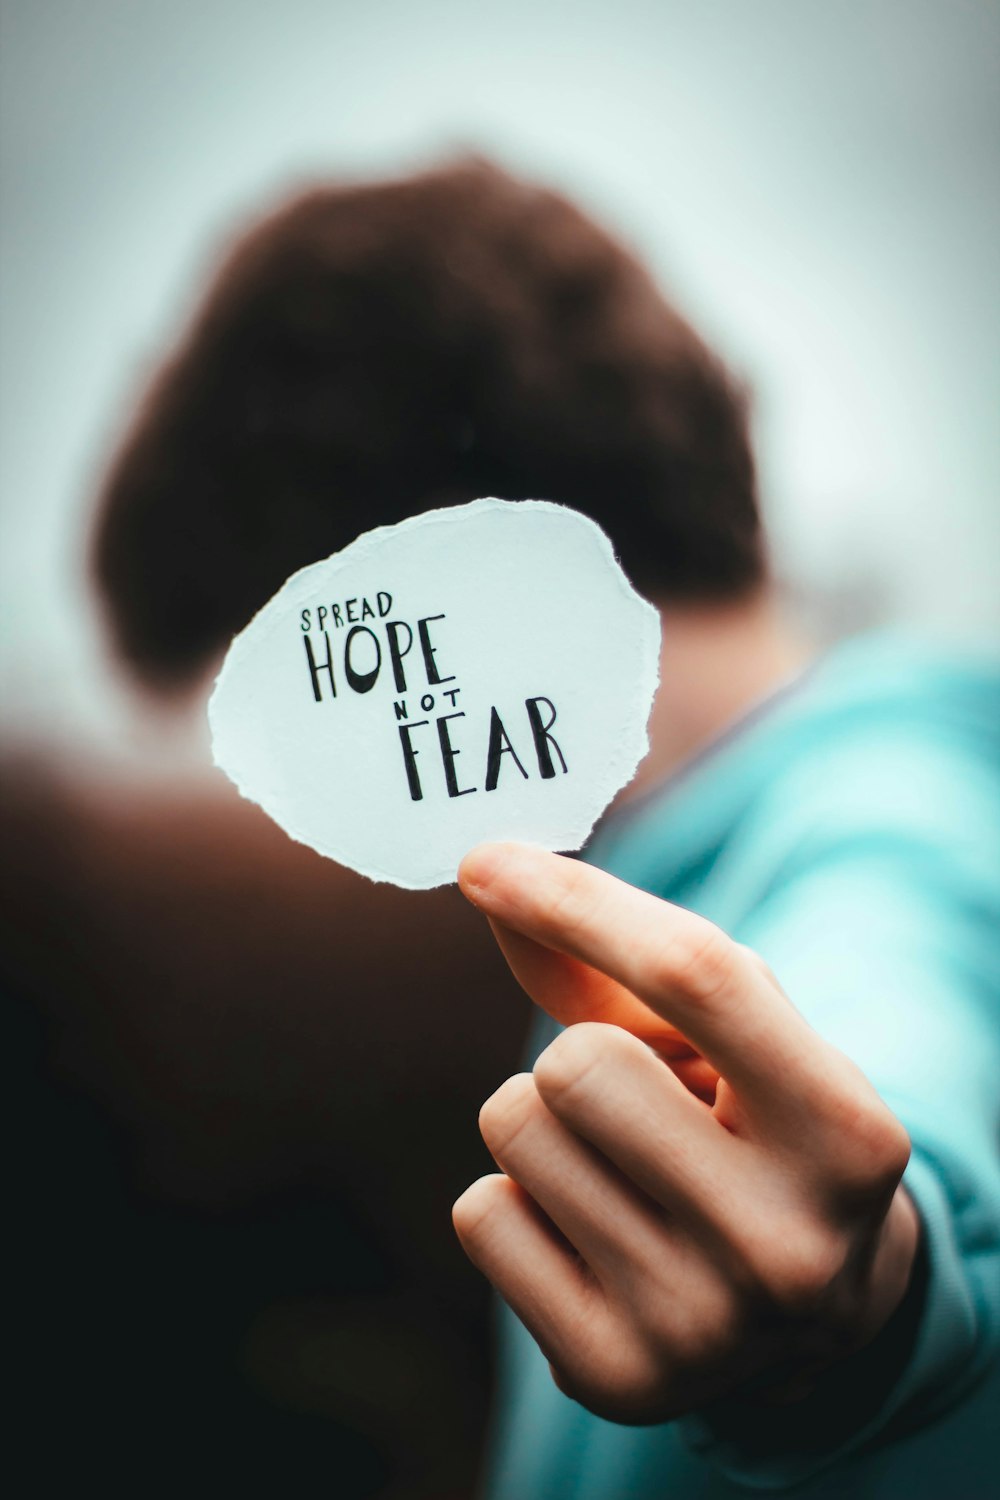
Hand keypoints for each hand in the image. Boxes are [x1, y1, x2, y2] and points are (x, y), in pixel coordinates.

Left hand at [452, 843, 918, 1423]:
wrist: (803, 1313)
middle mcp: (786, 1243)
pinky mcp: (615, 1377)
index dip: (579, 902)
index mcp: (848, 1135)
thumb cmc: (753, 1129)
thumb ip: (610, 954)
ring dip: (543, 1125)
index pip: (698, 976)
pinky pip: (482, 1213)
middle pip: (575, 1060)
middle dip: (578, 1054)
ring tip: (620, 1168)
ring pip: (516, 1127)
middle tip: (633, 1103)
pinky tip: (590, 1234)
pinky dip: (515, 1201)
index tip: (484, 862)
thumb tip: (488, 874)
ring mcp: (702, 1327)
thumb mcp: (726, 1038)